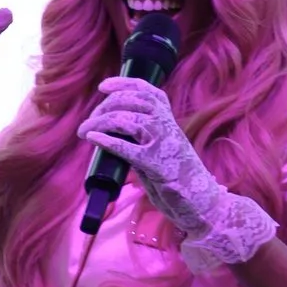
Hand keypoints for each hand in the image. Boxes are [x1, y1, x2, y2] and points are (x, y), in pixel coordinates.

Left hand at [75, 77, 275, 270]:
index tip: (103, 87)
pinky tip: (93, 139)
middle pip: (131, 102)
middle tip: (89, 121)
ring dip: (99, 122)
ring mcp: (162, 144)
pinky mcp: (156, 164)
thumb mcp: (165, 148)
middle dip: (104, 107)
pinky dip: (107, 140)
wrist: (202, 203)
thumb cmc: (180, 179)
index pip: (148, 91)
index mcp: (170, 120)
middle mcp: (167, 126)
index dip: (123, 83)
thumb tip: (113, 132)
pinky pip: (126, 148)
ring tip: (84, 131)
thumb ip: (146, 137)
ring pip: (126, 120)